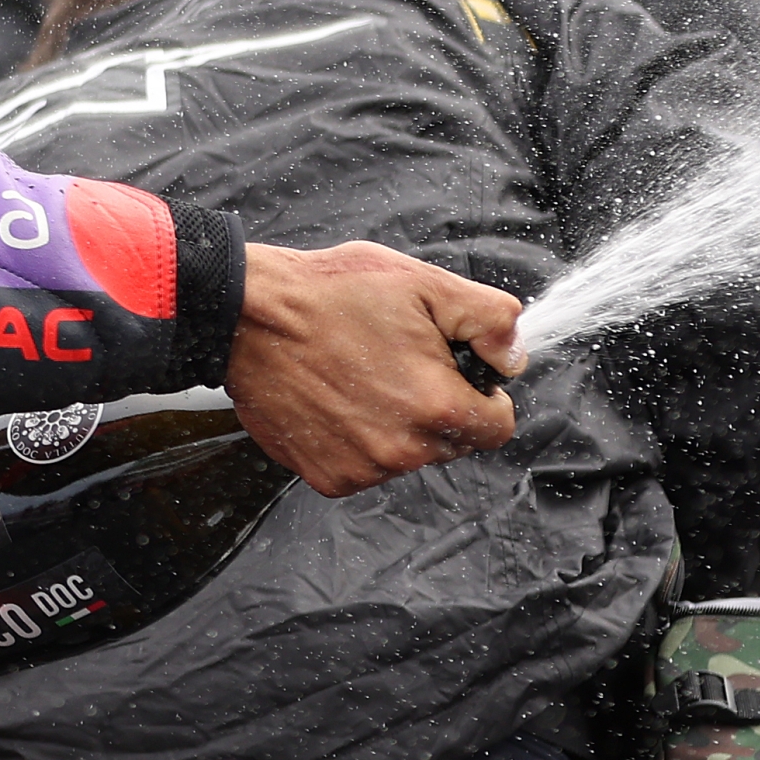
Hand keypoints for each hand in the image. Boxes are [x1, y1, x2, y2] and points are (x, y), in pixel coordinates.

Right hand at [224, 240, 523, 496]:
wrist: (245, 316)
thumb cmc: (328, 294)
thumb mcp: (423, 283)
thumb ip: (490, 319)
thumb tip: (514, 356)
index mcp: (437, 408)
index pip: (498, 427)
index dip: (482, 392)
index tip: (453, 368)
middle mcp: (403, 451)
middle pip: (451, 442)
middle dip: (437, 405)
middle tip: (396, 359)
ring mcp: (361, 469)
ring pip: (407, 454)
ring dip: (396, 424)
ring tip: (358, 373)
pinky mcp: (326, 476)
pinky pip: (364, 465)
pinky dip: (356, 438)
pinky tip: (333, 398)